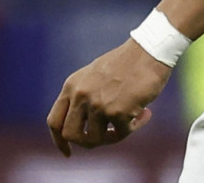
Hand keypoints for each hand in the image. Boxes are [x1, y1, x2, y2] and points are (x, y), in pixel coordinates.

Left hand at [46, 39, 170, 155]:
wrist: (149, 50)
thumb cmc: (126, 63)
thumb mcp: (94, 76)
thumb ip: (83, 97)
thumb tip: (83, 127)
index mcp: (72, 86)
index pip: (54, 121)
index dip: (59, 141)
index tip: (68, 152)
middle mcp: (81, 96)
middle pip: (71, 135)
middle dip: (87, 142)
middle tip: (105, 137)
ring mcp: (98, 105)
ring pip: (96, 139)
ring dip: (114, 136)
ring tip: (130, 122)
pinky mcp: (117, 112)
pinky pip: (121, 133)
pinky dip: (135, 127)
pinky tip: (145, 113)